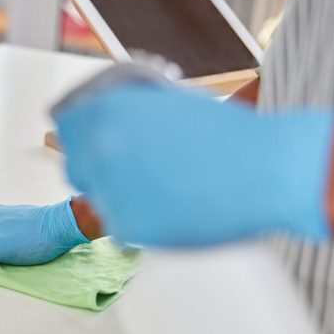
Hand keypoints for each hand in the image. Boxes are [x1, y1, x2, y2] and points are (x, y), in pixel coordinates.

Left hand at [54, 85, 333, 246]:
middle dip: (98, 171)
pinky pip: (122, 230)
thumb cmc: (227, 134)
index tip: (97, 143)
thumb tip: (100, 123)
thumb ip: (125, 112)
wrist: (268, 170)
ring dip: (124, 200)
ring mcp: (110, 188)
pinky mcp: (126, 227)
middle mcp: (100, 148)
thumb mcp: (167, 103)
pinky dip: (145, 225)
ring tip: (173, 190)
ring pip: (99, 202)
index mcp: (108, 110)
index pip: (65, 124)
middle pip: (75, 167)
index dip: (82, 134)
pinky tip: (180, 211)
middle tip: (138, 173)